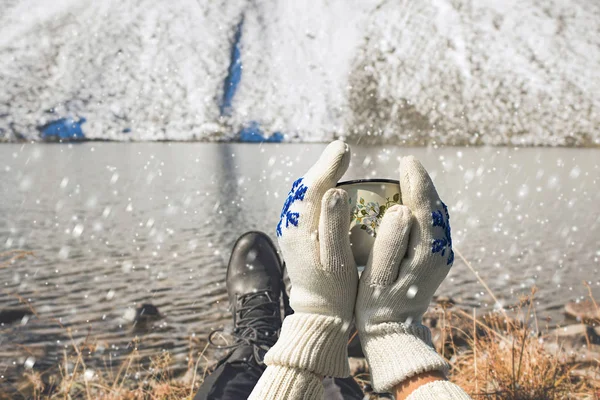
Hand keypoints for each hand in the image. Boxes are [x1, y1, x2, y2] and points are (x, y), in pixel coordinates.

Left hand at [265, 140, 357, 377]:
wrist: (318, 313)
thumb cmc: (334, 290)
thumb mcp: (337, 260)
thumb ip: (333, 224)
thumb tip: (334, 190)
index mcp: (301, 230)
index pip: (312, 188)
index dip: (328, 166)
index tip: (344, 149)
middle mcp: (290, 227)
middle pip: (305, 188)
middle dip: (323, 167)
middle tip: (341, 151)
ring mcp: (290, 231)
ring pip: (303, 195)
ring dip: (319, 178)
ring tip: (336, 163)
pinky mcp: (296, 236)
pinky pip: (305, 205)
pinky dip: (317, 192)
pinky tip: (329, 189)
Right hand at [356, 156, 452, 391]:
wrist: (395, 331)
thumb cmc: (379, 305)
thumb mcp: (380, 277)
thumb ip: (391, 243)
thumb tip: (401, 208)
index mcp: (427, 253)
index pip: (425, 207)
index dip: (416, 181)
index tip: (405, 161)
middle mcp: (440, 251)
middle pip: (435, 208)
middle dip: (422, 183)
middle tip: (406, 164)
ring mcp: (440, 255)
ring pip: (436, 216)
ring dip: (424, 194)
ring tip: (408, 177)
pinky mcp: (435, 259)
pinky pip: (432, 225)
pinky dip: (422, 208)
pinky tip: (410, 202)